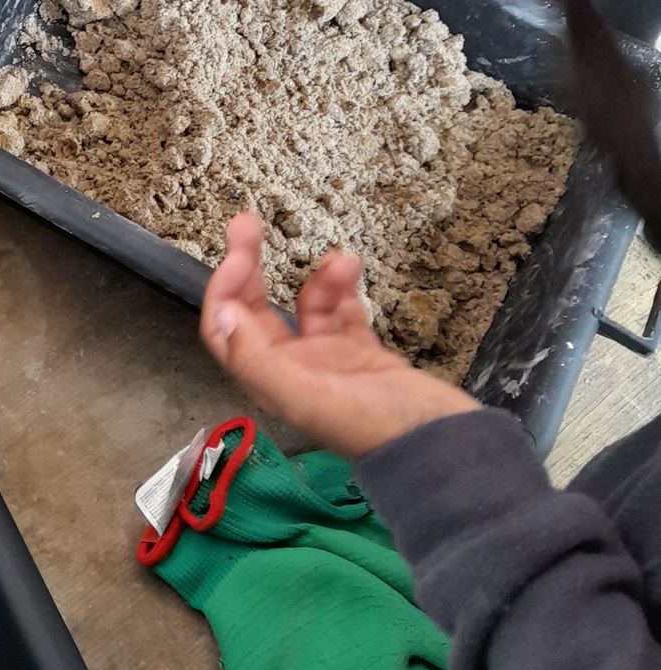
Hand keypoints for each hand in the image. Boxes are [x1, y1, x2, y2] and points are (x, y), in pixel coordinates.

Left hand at [200, 214, 479, 458]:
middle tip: (247, 221)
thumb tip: (223, 315)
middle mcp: (293, 371)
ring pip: (306, 306)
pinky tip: (350, 266)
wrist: (446, 448)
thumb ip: (260, 359)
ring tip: (339, 257)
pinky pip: (342, 311)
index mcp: (272, 383)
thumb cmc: (376, 428)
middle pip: (256, 311)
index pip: (226, 332)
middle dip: (249, 266)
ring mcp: (329, 361)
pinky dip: (341, 288)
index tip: (238, 252)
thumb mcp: (307, 396)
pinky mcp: (362, 354)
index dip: (224, 290)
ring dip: (313, 277)